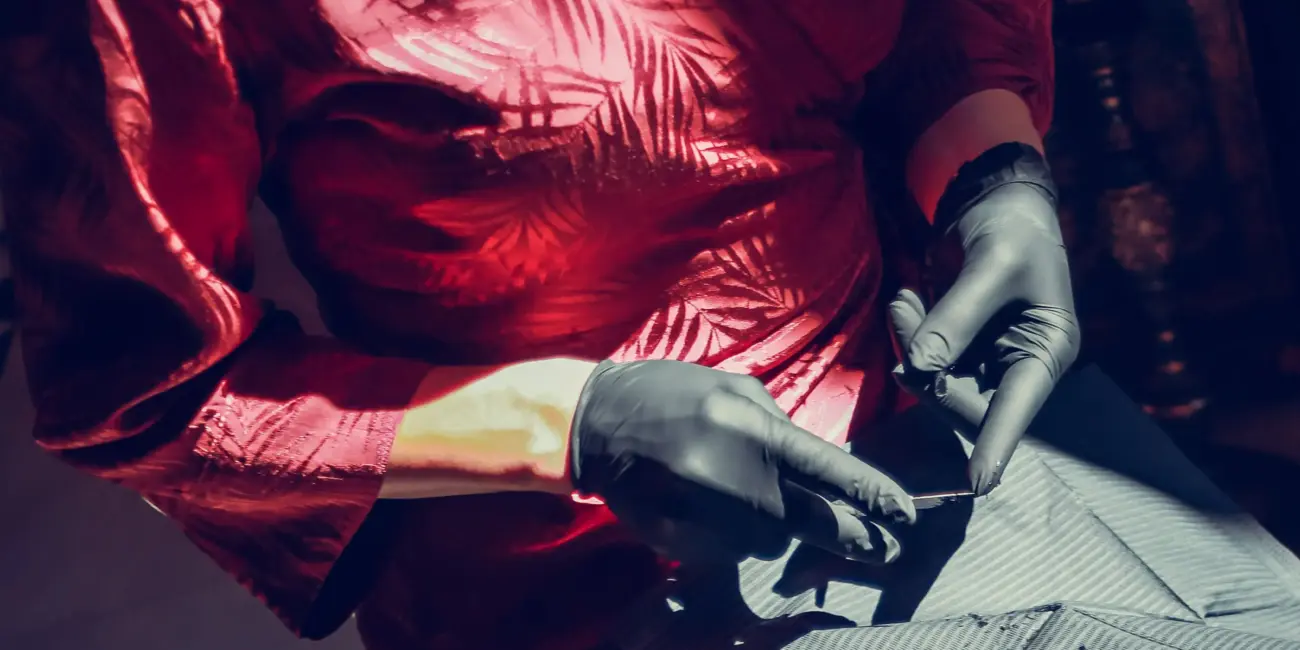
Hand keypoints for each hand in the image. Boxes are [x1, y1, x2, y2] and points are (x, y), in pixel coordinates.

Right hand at [570, 360, 916, 564]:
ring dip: (772, 529)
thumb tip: (820, 463)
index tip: (907, 514)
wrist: (596, 423)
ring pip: (771, 543)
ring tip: (735, 494)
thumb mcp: (733, 390)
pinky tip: (704, 506)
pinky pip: (730, 553)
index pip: (830, 470)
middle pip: (815, 524)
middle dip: (855, 538)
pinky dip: (731, 537)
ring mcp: (709, 518)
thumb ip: (779, 426)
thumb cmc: (672, 395)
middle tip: (884, 546)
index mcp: (754, 431)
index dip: (873, 495)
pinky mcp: (684, 545)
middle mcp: (737, 480)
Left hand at [893, 170, 1079, 495]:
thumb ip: (955, 319)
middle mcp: (1015, 366)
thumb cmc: (1012, 231)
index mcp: (1045, 352)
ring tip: (905, 299)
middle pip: (961, 400)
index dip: (995, 446)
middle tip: (904, 312)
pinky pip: (922, 359)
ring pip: (934, 380)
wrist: (994, 202)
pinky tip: (908, 297)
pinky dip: (907, 332)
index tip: (977, 484)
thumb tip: (918, 367)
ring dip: (910, 345)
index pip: (1017, 409)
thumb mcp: (991, 268)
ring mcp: (982, 360)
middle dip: (926, 369)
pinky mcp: (955, 348)